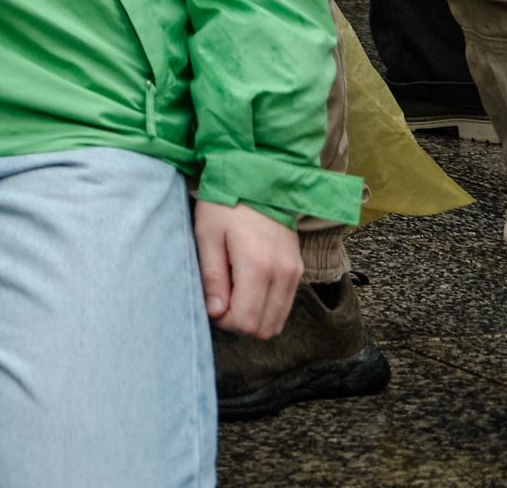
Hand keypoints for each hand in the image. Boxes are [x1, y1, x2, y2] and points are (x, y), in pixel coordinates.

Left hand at [194, 202, 301, 338]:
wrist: (259, 179)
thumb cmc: (226, 205)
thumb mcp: (208, 235)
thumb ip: (212, 277)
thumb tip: (215, 313)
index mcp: (257, 266)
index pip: (245, 321)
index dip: (224, 321)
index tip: (211, 302)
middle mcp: (282, 275)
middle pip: (264, 328)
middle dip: (238, 322)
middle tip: (220, 299)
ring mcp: (294, 273)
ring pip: (277, 321)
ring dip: (253, 317)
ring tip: (233, 292)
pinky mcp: (298, 270)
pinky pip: (285, 305)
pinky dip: (266, 307)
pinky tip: (248, 287)